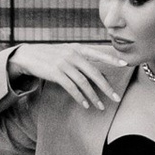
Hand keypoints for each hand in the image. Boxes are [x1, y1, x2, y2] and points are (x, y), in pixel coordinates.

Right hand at [6, 42, 121, 111]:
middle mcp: (72, 54)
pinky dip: (79, 97)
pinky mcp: (55, 73)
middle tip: (116, 98)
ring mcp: (64, 63)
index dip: (112, 59)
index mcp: (77, 48)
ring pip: (84, 82)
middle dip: (106, 87)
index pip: (98, 53)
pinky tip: (85, 104)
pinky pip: (71, 87)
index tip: (125, 64)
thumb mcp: (67, 53)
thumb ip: (82, 60)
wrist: (29, 56)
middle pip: (94, 72)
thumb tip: (100, 73)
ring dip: (93, 96)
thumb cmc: (51, 56)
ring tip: (100, 106)